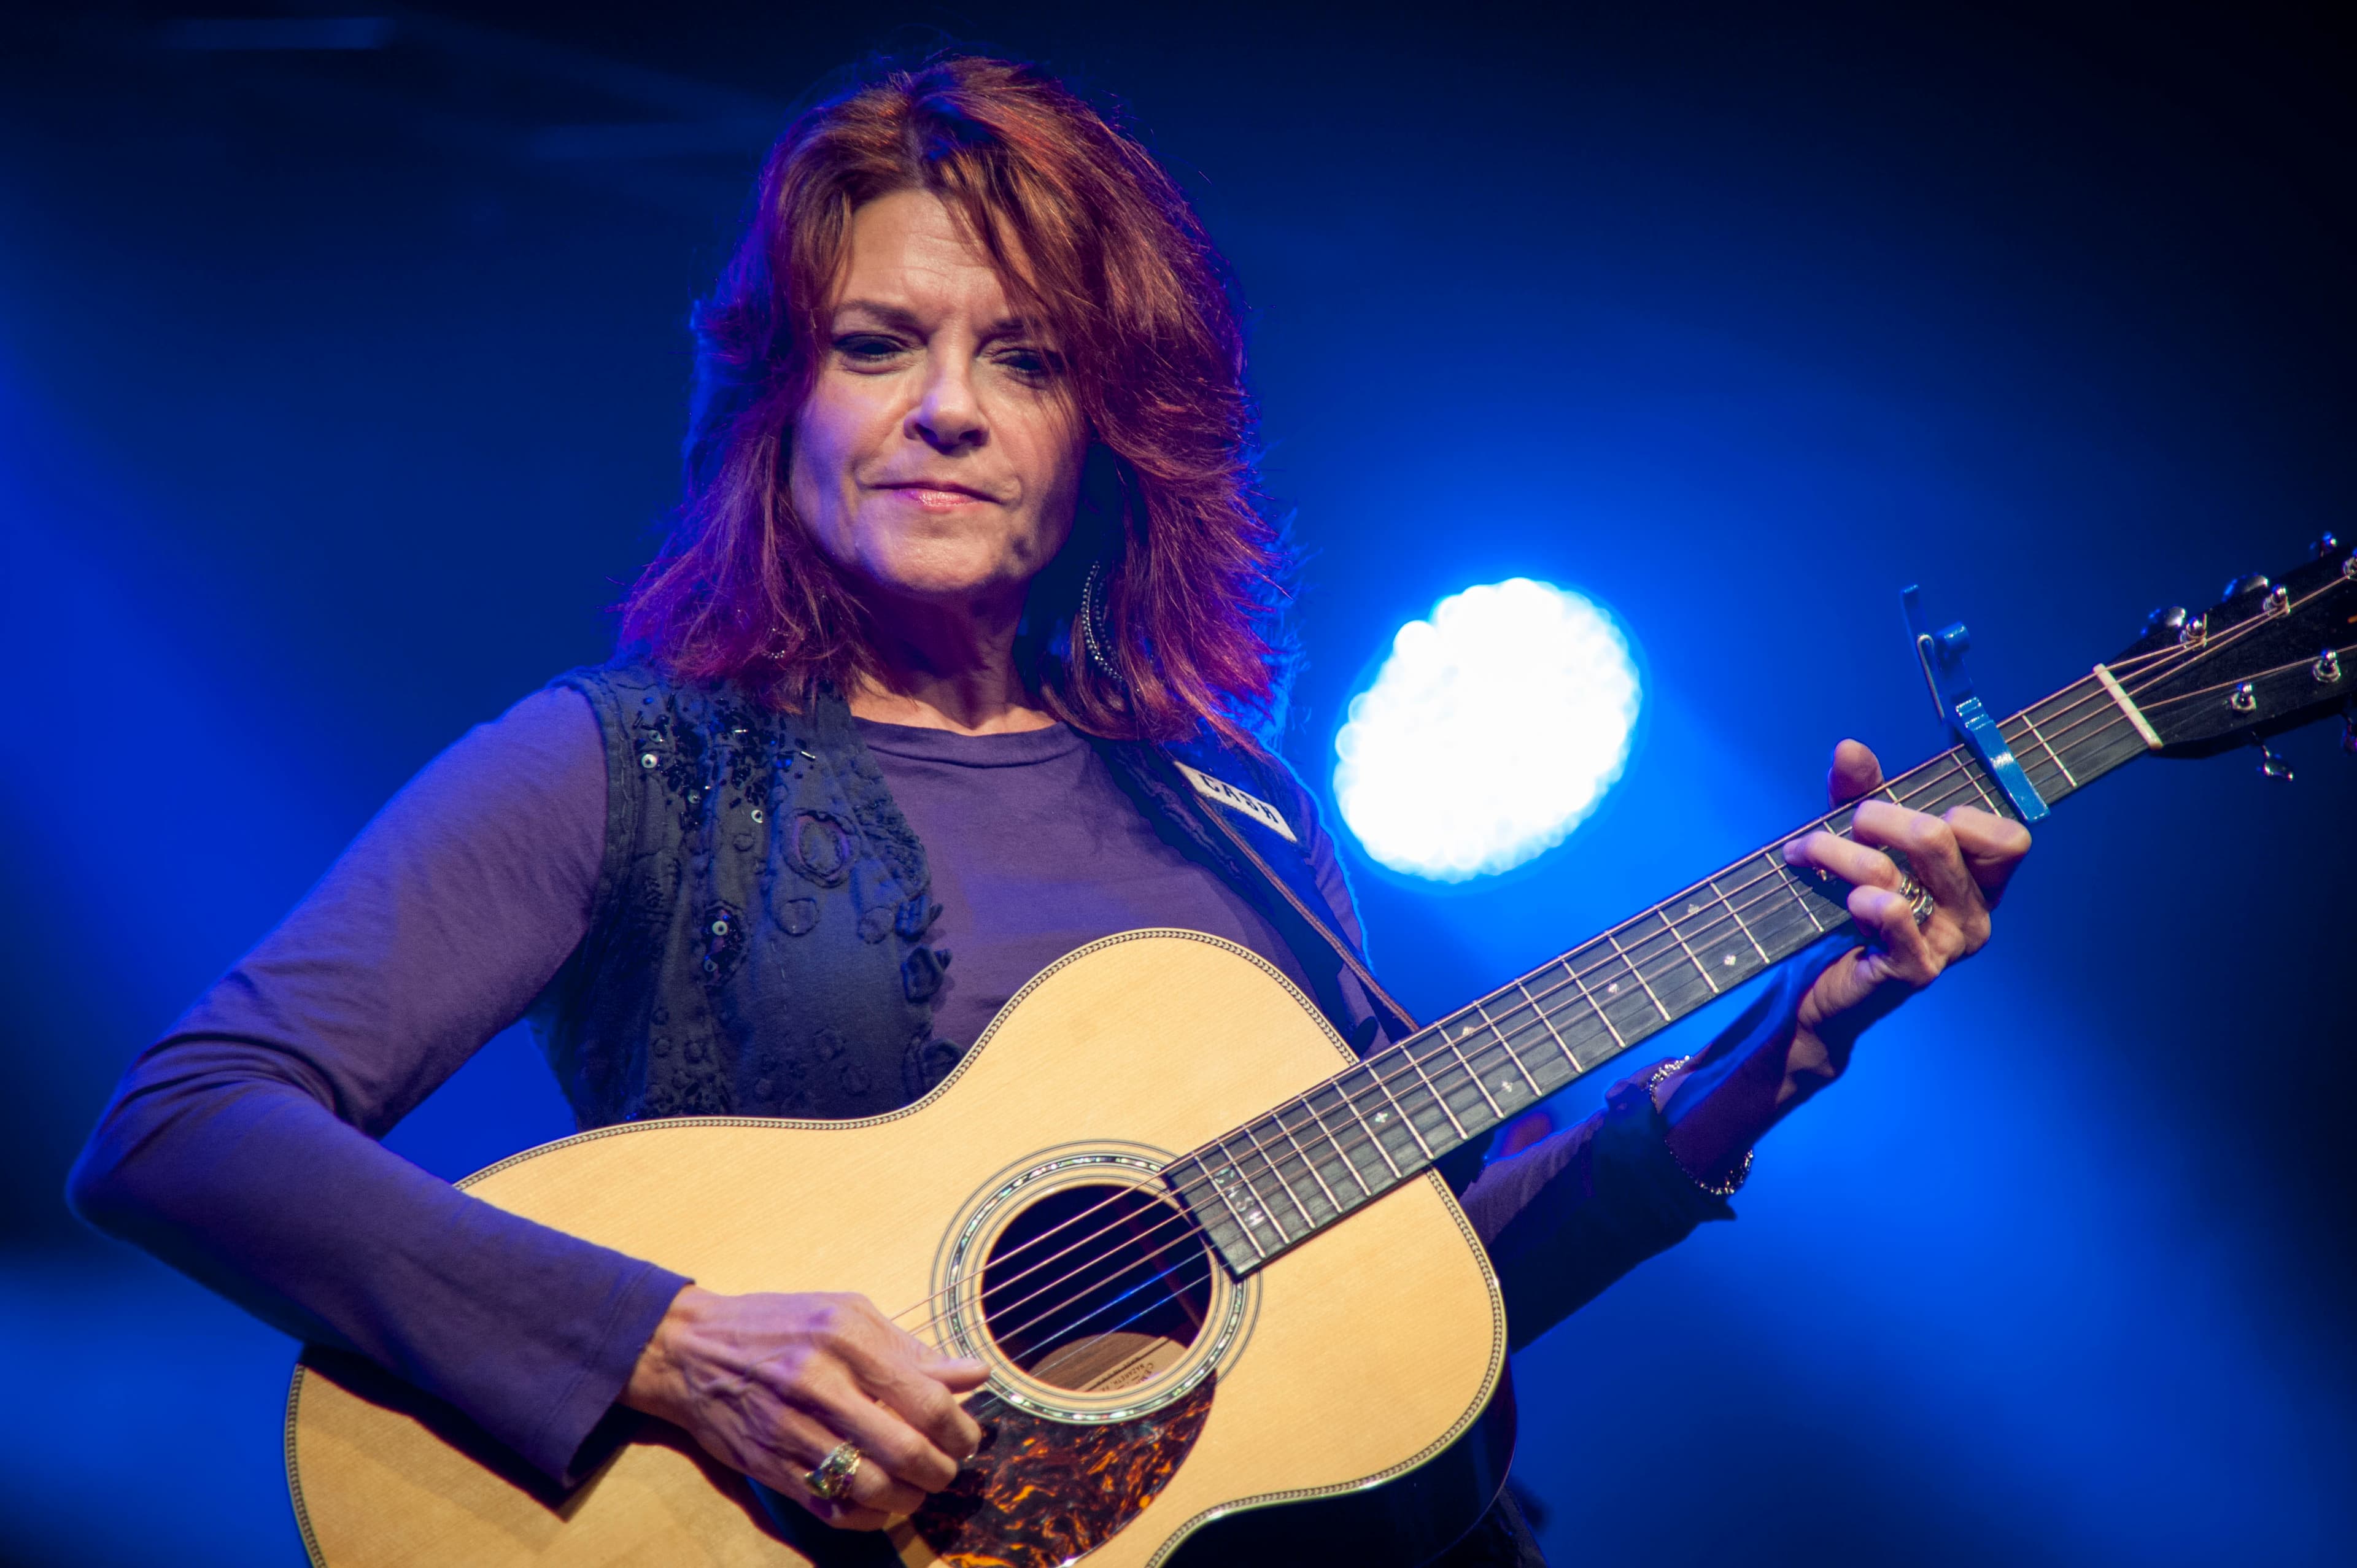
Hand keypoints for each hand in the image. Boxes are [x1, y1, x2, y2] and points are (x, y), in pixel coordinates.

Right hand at [621, 1286, 986, 1529]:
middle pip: (907, 1451)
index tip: (967, 1435)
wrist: (691, 1350)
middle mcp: (819, 1384)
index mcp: (846, 1339)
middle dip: (942, 1469)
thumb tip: (975, 1375)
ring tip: (918, 1486)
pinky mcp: (772, 1467)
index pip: (926, 1400)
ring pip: (873, 1488)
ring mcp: (792, 1431)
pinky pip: (834, 1509)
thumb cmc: (778, 1325)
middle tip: (948, 1465)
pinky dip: (869, 1516)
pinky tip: (881, 1502)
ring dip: (910, 1497)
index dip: (960, 1428)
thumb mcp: (847, 1315)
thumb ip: (912, 1350)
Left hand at [1781, 739, 2032, 1052]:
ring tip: (1806, 852)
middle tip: (1846, 824)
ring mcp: (1947, 945)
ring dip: (1840, 853)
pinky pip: (1896, 919)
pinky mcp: (1913, 970)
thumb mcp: (1857, 841)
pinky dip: (1865, 899)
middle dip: (1878, 817)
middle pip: (1937, 838)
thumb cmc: (1848, 908)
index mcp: (1978, 881)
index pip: (2008, 839)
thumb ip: (1859, 794)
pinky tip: (1847, 898)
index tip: (1907, 810)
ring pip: (1898, 873)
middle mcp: (1973, 914)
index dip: (1959, 813)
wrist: (1816, 987)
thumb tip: (1850, 750)